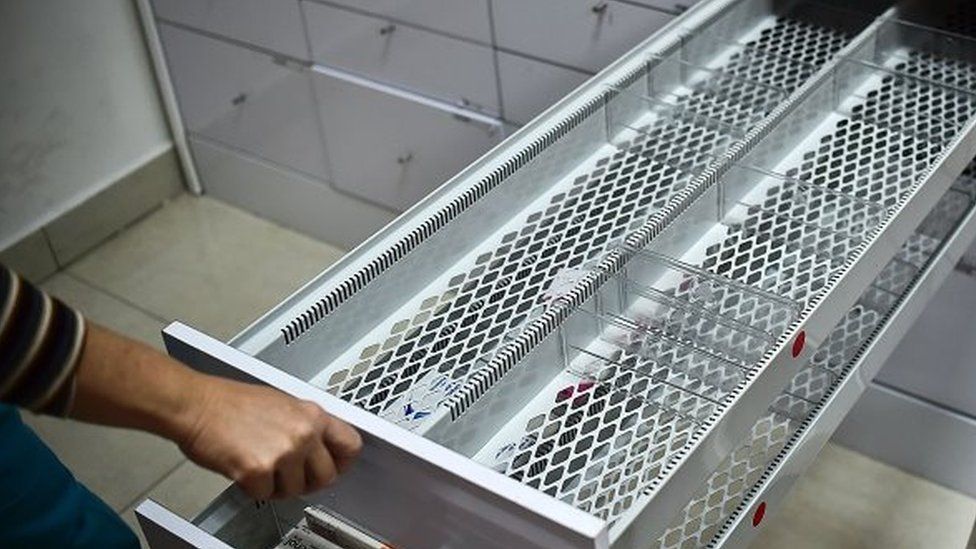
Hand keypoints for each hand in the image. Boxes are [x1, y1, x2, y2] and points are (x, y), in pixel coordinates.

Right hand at [176, 377, 361, 499]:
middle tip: (290, 476)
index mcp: (311, 414)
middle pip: (327, 476)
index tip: (335, 467)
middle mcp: (303, 432)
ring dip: (278, 486)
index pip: (351, 444)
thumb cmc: (229, 403)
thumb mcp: (281, 403)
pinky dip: (253, 489)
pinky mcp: (259, 471)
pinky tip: (243, 468)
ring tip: (261, 467)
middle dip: (308, 482)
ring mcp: (283, 452)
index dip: (343, 462)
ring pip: (297, 490)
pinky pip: (266, 495)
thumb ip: (304, 424)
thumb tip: (319, 444)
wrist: (196, 405)